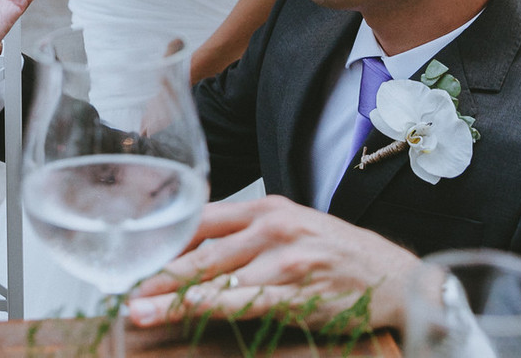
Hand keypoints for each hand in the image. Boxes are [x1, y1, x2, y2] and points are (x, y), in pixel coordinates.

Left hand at [127, 196, 418, 332]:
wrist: (397, 276)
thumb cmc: (336, 254)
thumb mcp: (291, 227)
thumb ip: (245, 234)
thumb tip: (193, 250)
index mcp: (265, 208)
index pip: (201, 219)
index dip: (164, 239)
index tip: (132, 257)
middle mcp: (271, 228)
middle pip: (201, 250)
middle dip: (158, 272)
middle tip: (123, 289)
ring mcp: (284, 260)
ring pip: (217, 278)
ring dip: (173, 297)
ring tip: (140, 310)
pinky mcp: (298, 293)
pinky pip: (246, 302)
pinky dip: (213, 308)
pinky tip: (188, 312)